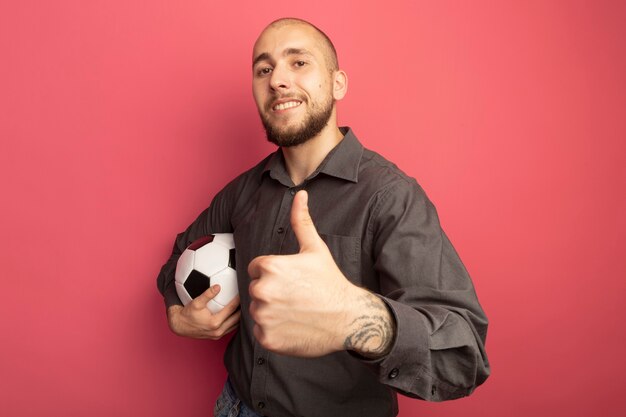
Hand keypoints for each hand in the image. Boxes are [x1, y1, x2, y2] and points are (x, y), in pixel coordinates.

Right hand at [167, 285, 239, 339]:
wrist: (180, 326)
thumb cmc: (187, 314)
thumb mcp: (196, 302)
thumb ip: (207, 294)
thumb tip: (218, 286)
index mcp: (215, 322)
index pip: (231, 309)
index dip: (238, 300)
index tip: (242, 292)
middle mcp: (218, 331)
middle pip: (237, 318)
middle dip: (243, 309)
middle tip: (247, 299)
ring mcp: (218, 335)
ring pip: (235, 326)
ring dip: (240, 316)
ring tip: (245, 306)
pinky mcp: (217, 337)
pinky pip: (230, 329)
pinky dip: (235, 322)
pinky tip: (237, 314)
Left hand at [248, 190, 394, 357]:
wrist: (348, 318)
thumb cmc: (331, 282)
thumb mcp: (315, 249)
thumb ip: (301, 221)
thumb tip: (300, 194)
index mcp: (269, 266)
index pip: (258, 269)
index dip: (275, 274)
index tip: (293, 280)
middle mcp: (262, 290)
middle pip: (256, 290)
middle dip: (272, 293)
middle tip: (297, 297)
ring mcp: (264, 316)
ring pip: (258, 311)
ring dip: (272, 313)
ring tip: (296, 311)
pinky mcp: (266, 338)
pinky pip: (261, 332)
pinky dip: (274, 332)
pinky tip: (293, 327)